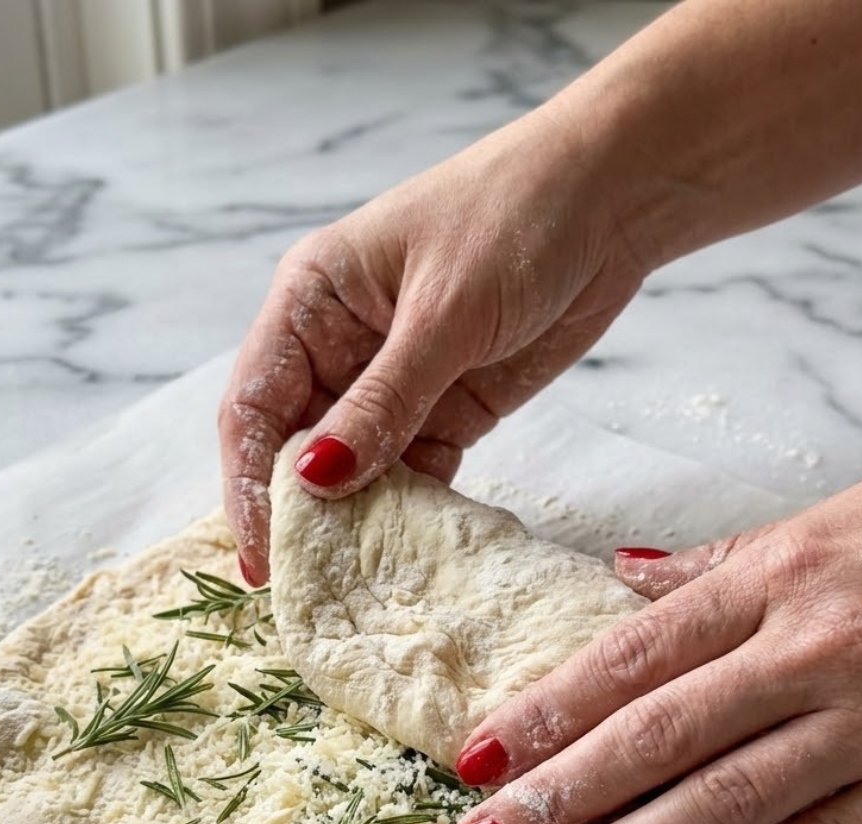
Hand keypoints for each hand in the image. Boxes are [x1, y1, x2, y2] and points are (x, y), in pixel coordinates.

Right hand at [217, 103, 649, 584]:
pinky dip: (410, 510)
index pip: (255, 405)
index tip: (261, 555)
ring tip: (353, 585)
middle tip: (305, 585)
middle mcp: (340, 346)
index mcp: (311, 302)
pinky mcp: (449, 408)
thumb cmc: (516, 218)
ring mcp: (395, 381)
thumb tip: (316, 480)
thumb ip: (383, 401)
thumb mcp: (443, 313)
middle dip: (298, 513)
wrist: (613, 199)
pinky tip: (409, 554)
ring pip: (355, 467)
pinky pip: (414, 471)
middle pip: (296, 445)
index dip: (247, 483)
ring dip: (354, 521)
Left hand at [448, 451, 861, 823]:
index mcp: (778, 580)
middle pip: (660, 736)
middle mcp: (815, 652)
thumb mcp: (825, 522)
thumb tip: (620, 577)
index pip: (633, 656)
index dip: (547, 711)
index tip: (478, 755)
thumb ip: (716, 562)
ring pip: (729, 803)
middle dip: (559, 796)